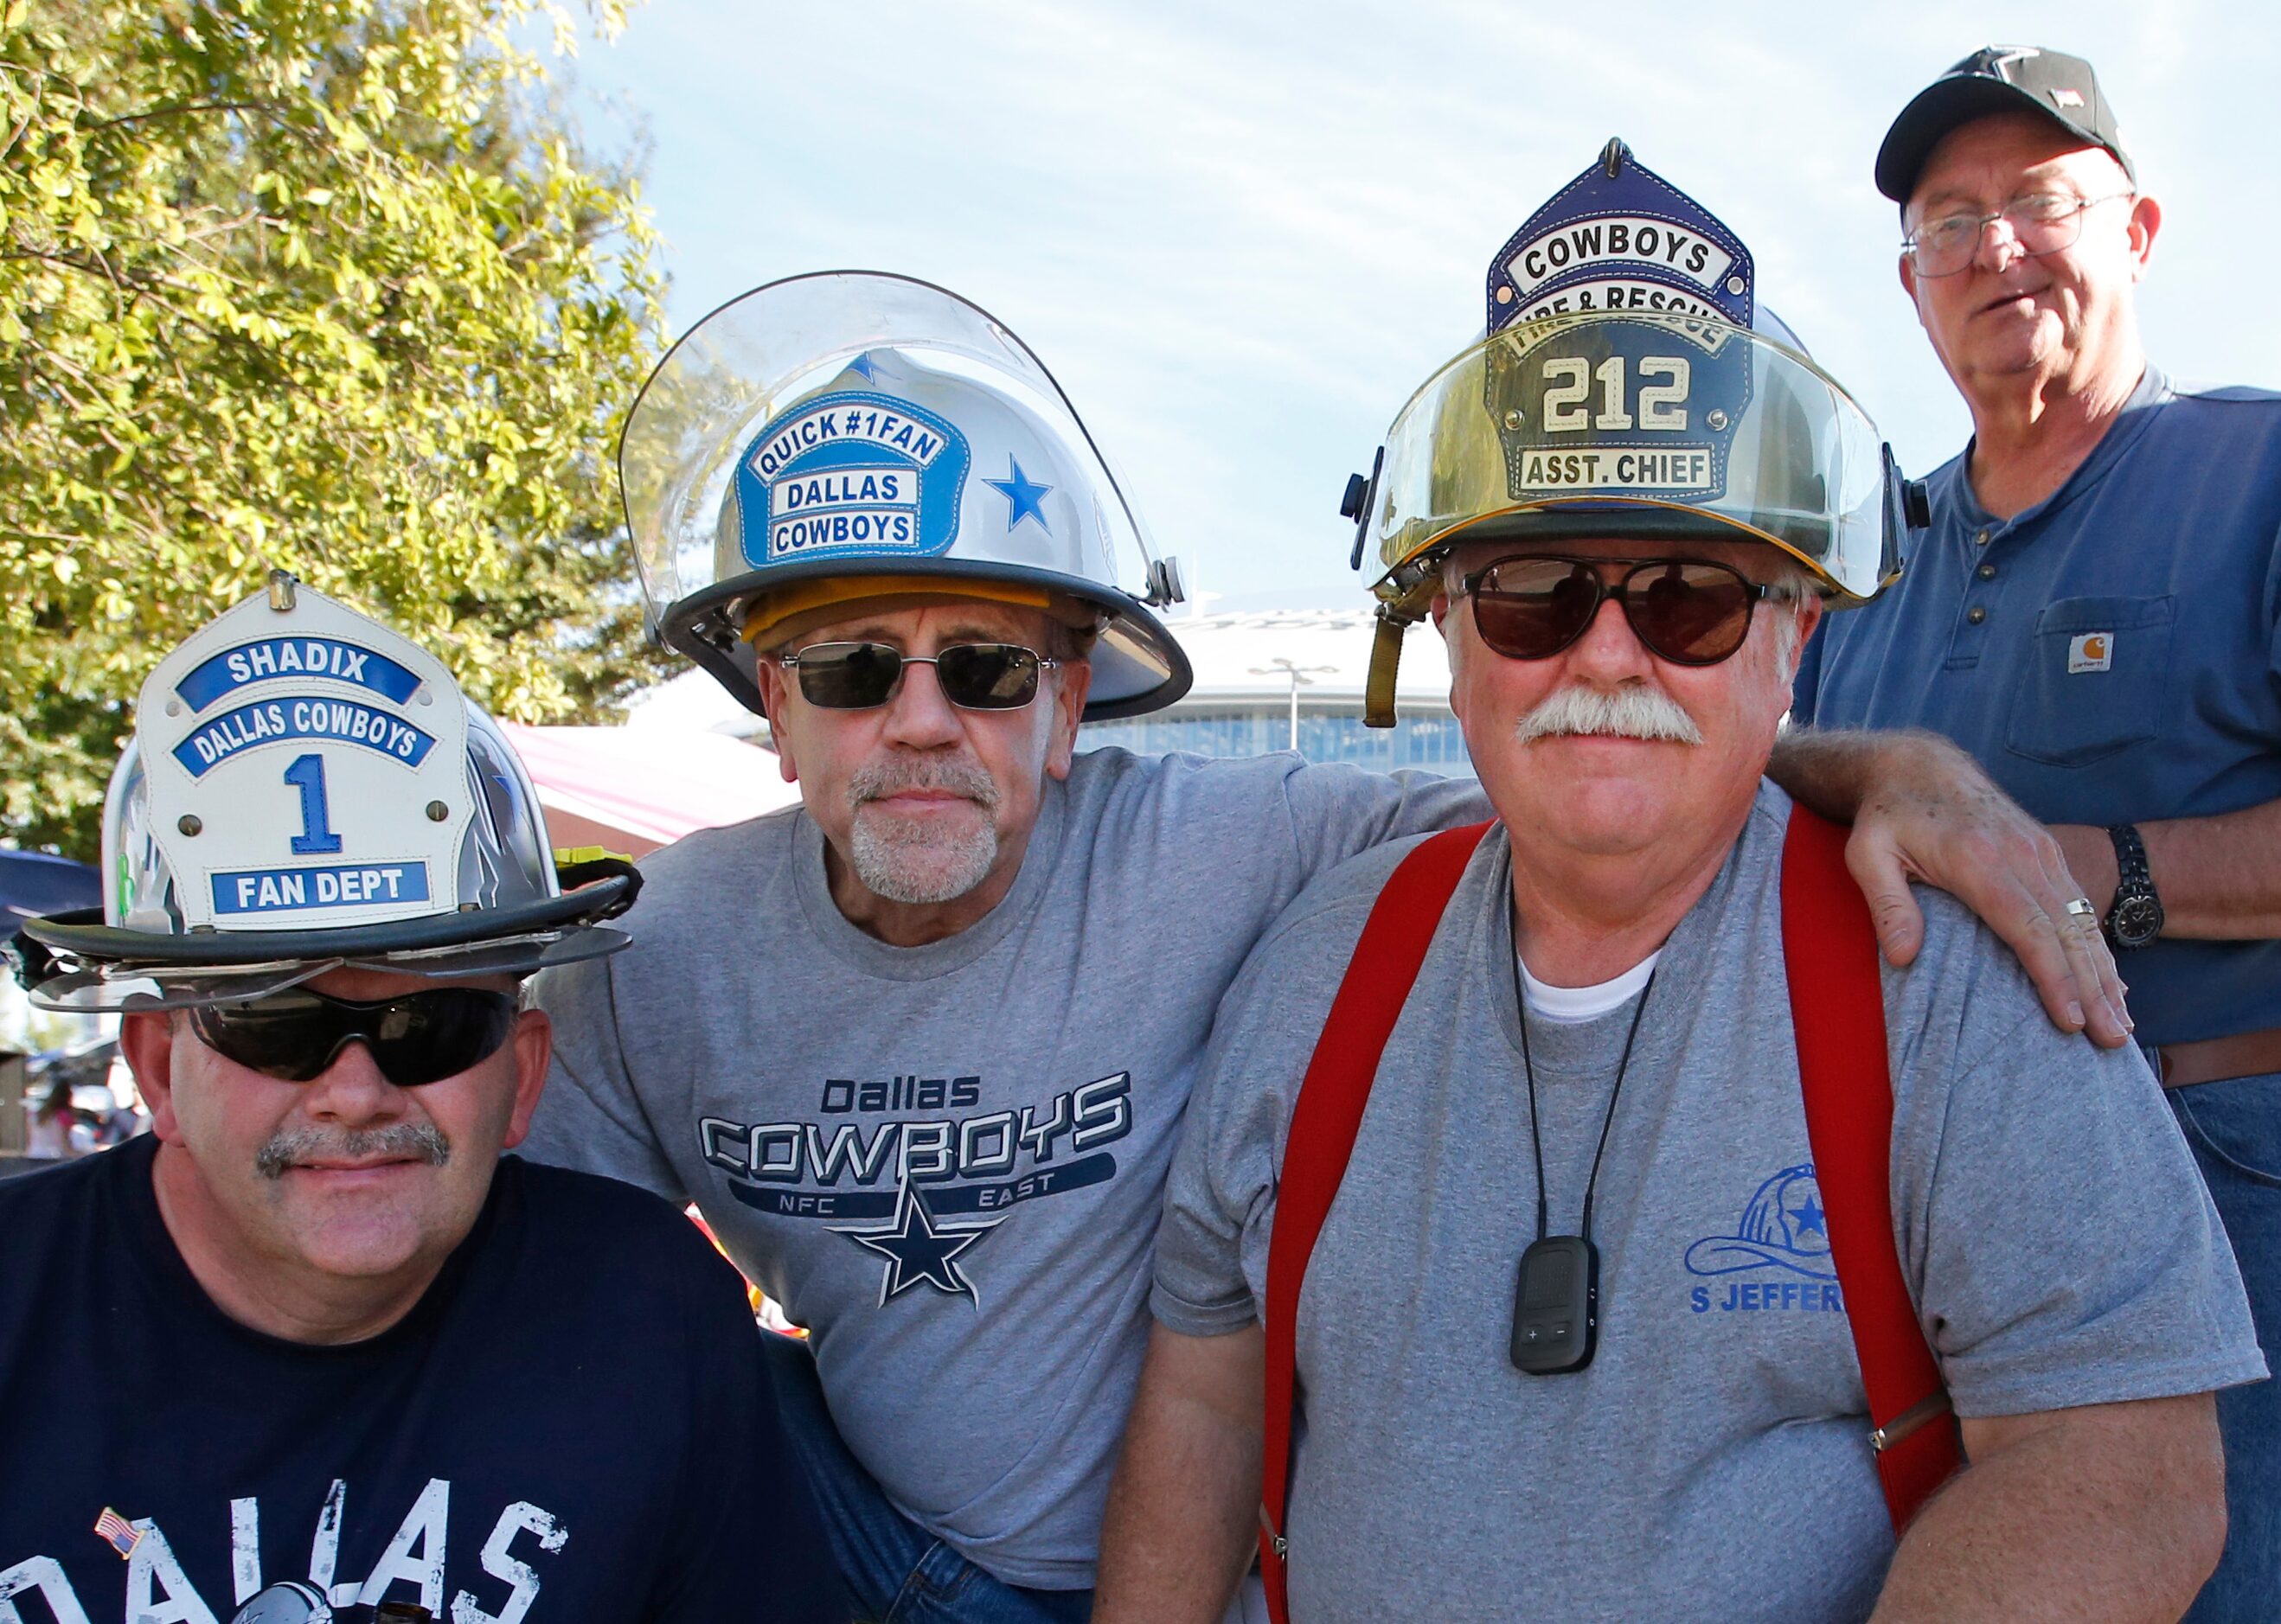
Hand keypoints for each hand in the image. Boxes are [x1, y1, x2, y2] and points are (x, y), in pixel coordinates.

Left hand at [1842, 738, 2131, 1047]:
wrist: (1919, 765)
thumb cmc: (1888, 815)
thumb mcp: (1867, 853)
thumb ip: (1885, 903)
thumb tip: (1903, 956)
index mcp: (1979, 859)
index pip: (2027, 927)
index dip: (2052, 977)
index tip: (2069, 1020)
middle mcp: (2022, 855)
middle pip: (2067, 932)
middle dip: (2092, 990)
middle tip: (2110, 1041)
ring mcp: (2041, 852)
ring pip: (2082, 921)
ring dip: (2104, 975)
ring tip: (2120, 1026)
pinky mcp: (2047, 853)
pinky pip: (2080, 906)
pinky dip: (2098, 948)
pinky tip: (2112, 985)